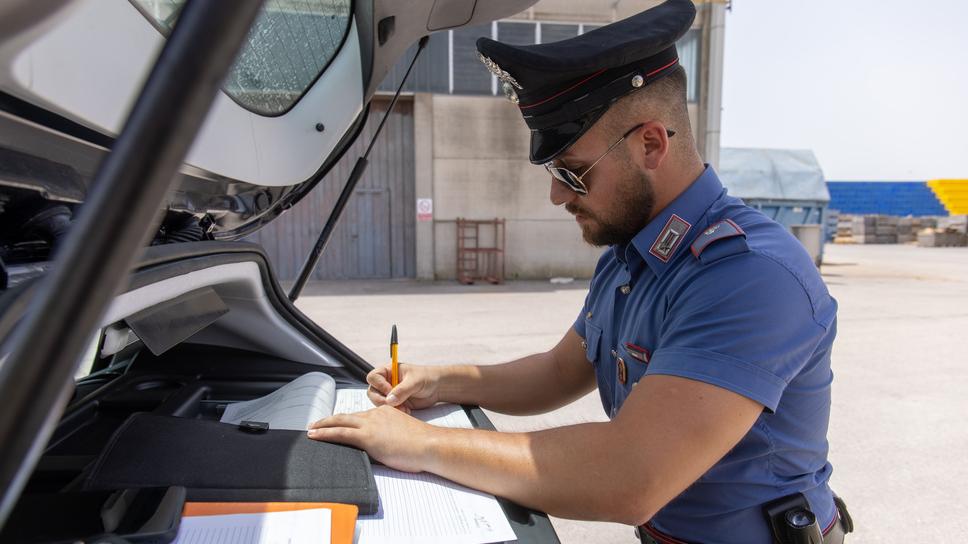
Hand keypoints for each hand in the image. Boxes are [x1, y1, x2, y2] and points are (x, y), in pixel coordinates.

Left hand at [307, 405, 438, 472]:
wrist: (429, 445)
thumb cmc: (422, 445)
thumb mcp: (403, 436)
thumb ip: (390, 437)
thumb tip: (382, 448)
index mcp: (386, 413)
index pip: (361, 416)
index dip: (347, 421)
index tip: (338, 424)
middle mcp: (376, 415)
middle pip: (347, 416)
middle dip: (329, 420)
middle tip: (315, 424)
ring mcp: (371, 424)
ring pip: (340, 422)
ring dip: (323, 426)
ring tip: (311, 430)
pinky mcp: (367, 436)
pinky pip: (341, 433)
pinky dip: (326, 433)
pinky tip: (315, 435)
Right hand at [366, 363, 439, 410]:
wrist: (437, 388)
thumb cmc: (427, 377)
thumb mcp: (415, 381)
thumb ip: (402, 389)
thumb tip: (389, 400)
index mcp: (389, 371)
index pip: (373, 377)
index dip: (379, 385)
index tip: (390, 390)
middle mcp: (386, 382)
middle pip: (372, 392)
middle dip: (381, 400)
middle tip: (394, 404)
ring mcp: (390, 394)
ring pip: (379, 403)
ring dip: (389, 408)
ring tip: (404, 408)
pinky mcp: (396, 403)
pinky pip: (389, 410)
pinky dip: (395, 412)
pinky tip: (406, 410)